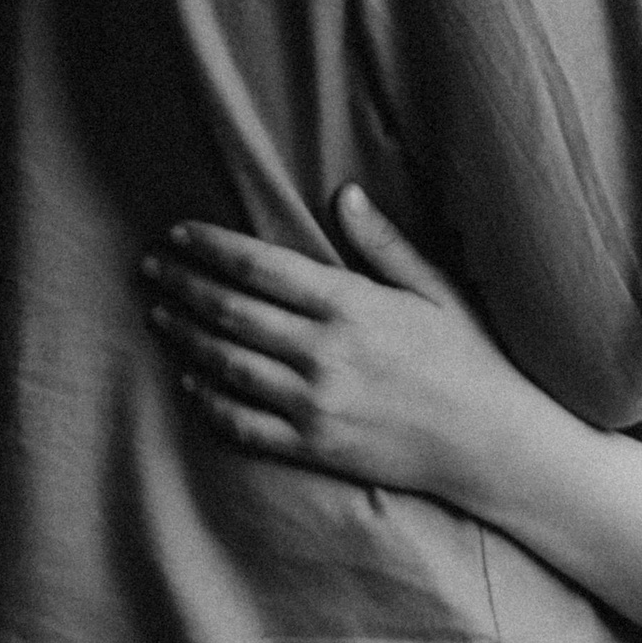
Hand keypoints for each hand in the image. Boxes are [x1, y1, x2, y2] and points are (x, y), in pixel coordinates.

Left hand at [140, 187, 524, 503]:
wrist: (490, 444)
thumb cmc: (467, 356)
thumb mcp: (434, 287)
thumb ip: (382, 243)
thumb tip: (342, 194)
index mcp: (351, 304)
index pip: (261, 267)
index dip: (212, 248)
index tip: (179, 232)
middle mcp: (323, 353)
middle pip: (232, 313)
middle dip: (184, 286)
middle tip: (151, 268)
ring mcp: (315, 405)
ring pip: (228, 365)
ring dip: (187, 337)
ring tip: (159, 315)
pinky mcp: (314, 448)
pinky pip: (244, 426)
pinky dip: (210, 402)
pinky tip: (191, 383)